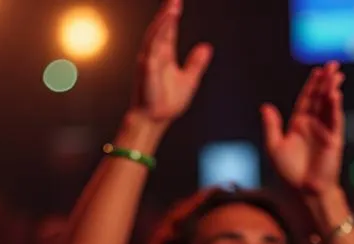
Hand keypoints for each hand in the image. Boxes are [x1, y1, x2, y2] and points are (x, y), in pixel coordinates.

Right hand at [130, 0, 212, 126]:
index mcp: (164, 55)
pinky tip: (169, 18)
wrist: (154, 120)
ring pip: (157, 32)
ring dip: (164, 17)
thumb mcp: (189, 81)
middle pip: (161, 26)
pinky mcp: (147, 66)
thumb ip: (196, 63)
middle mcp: (155, 53)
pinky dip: (161, 29)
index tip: (176, 0)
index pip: (168, 29)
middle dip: (167, 10)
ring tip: (173, 3)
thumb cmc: (167, 104)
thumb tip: (207, 48)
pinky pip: (154, 43)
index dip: (172, 14)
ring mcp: (149, 58)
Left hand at [262, 62, 345, 196]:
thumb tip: (265, 107)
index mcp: (299, 124)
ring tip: (336, 74)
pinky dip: (335, 107)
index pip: (307, 99)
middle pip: (320, 97)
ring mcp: (325, 131)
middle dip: (326, 81)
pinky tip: (335, 94)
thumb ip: (271, 126)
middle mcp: (313, 125)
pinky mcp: (334, 139)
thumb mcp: (274, 147)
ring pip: (329, 105)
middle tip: (332, 64)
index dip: (312, 84)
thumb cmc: (289, 173)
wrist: (305, 191)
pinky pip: (335, 119)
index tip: (317, 71)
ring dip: (332, 89)